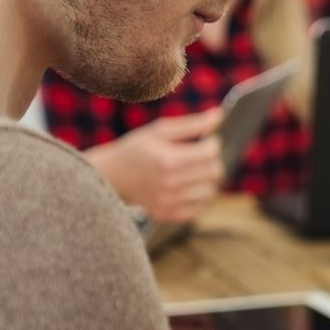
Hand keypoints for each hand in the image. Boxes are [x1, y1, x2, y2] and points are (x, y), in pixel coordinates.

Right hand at [92, 110, 223, 223]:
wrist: (110, 176)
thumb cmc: (137, 149)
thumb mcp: (160, 131)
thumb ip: (191, 124)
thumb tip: (219, 115)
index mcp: (168, 160)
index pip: (210, 152)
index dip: (213, 143)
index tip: (206, 141)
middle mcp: (170, 184)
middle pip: (214, 172)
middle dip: (212, 161)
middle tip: (201, 155)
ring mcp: (169, 202)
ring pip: (210, 191)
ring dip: (207, 179)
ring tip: (194, 171)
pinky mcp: (168, 214)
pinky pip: (199, 208)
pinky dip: (199, 197)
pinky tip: (188, 187)